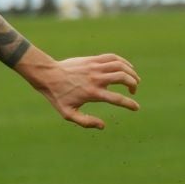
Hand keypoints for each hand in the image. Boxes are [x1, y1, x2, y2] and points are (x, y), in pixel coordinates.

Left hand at [23, 53, 140, 129]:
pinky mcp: (92, 59)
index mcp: (92, 93)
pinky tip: (126, 67)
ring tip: (134, 79)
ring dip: (131, 72)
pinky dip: (123, 62)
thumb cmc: (57, 95)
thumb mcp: (68, 113)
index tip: (136, 107)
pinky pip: (112, 57)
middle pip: (123, 78)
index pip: (117, 99)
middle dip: (133, 84)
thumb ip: (85, 122)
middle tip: (133, 91)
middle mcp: (96, 79)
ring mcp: (95, 67)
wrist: (48, 75)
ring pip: (120, 65)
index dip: (130, 104)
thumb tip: (103, 126)